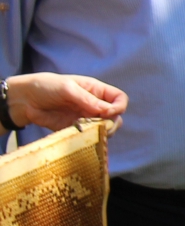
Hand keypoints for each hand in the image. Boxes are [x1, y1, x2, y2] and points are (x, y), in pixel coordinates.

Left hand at [7, 72, 127, 133]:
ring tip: (88, 131)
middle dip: (112, 122)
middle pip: (116, 116)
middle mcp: (94, 105)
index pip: (119, 99)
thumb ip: (88, 100)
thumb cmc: (46, 87)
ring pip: (104, 128)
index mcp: (96, 91)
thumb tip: (108, 112)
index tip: (108, 113)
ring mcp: (85, 118)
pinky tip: (79, 136)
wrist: (24, 100)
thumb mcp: (67, 88)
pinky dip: (88, 138)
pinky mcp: (74, 129)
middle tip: (99, 126)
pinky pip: (88, 136)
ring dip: (101, 132)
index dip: (118, 107)